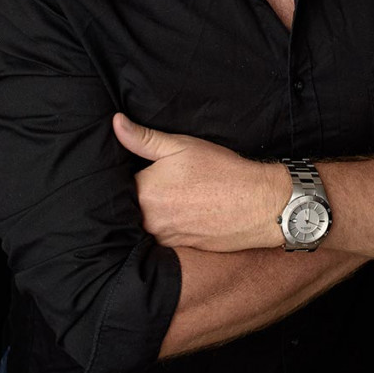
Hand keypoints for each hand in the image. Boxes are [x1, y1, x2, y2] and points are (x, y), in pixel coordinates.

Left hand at [113, 114, 285, 251]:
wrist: (258, 205)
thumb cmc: (221, 172)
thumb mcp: (182, 146)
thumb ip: (143, 138)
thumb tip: (116, 123)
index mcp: (144, 192)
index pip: (119, 183)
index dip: (132, 172)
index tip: (144, 167)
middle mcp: (148, 220)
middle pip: (130, 205)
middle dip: (140, 193)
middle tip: (162, 180)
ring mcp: (163, 238)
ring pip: (145, 222)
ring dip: (153, 211)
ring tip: (175, 196)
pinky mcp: (178, 249)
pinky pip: (161, 236)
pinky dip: (167, 224)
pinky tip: (184, 212)